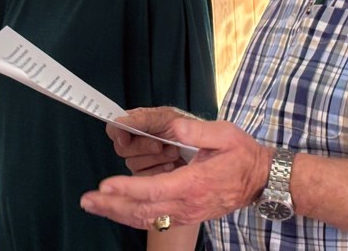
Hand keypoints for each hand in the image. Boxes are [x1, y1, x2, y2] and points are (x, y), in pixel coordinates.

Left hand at [82, 117, 272, 229]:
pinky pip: (154, 219)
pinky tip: (118, 210)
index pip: (152, 189)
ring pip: (146, 218)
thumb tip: (174, 128)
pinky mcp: (187, 214)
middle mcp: (186, 203)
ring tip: (94, 205)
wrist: (260, 179)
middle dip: (112, 205)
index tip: (104, 185)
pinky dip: (132, 216)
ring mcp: (186, 212)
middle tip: (87, 199)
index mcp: (193, 183)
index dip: (126, 189)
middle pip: (142, 209)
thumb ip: (197, 132)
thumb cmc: (242, 155)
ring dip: (118, 212)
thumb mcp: (224, 134)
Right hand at [106, 107, 193, 175]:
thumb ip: (144, 119)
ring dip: (155, 159)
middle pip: (121, 148)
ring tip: (173, 153)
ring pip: (133, 164)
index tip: (126, 138)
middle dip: (143, 147)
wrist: (207, 150)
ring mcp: (141, 160)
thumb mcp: (168, 118)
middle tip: (161, 144)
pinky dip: (159, 172)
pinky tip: (171, 166)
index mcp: (138, 122)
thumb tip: (121, 120)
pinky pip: (143, 179)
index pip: (115, 127)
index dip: (117, 133)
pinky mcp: (148, 177)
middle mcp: (136, 141)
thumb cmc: (189, 128)